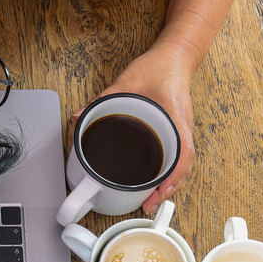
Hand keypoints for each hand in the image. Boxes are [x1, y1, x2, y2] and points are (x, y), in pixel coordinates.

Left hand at [73, 42, 196, 214]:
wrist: (175, 56)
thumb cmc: (158, 67)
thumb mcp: (126, 82)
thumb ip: (101, 99)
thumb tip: (78, 116)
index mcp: (175, 117)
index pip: (182, 153)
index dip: (172, 177)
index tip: (158, 192)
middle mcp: (182, 127)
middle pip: (183, 166)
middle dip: (168, 189)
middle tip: (148, 205)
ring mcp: (181, 130)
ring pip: (181, 164)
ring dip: (169, 184)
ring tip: (151, 201)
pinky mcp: (176, 130)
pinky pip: (177, 156)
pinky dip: (168, 173)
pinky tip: (156, 183)